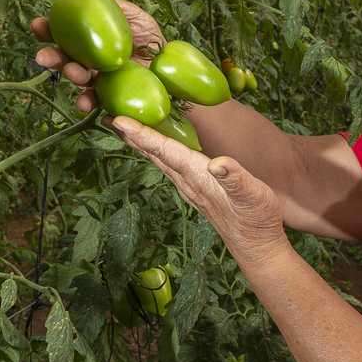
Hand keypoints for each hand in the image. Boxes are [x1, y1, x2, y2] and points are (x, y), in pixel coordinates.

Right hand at [31, 0, 164, 111]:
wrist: (169, 64)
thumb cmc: (149, 37)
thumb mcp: (135, 15)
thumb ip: (114, 7)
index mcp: (88, 37)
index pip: (63, 32)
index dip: (47, 29)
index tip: (38, 26)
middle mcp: (88, 58)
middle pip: (64, 58)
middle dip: (51, 57)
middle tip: (43, 57)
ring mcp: (97, 78)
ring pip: (78, 78)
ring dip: (71, 76)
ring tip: (75, 73)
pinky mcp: (108, 97)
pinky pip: (94, 101)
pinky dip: (87, 102)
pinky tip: (85, 102)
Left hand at [111, 116, 288, 267]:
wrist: (256, 246)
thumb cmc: (256, 219)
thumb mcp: (253, 196)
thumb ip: (235, 179)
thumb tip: (218, 165)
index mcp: (197, 177)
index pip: (164, 151)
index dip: (142, 135)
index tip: (118, 121)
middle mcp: (187, 181)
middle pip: (153, 154)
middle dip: (130, 135)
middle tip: (105, 115)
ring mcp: (189, 186)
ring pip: (158, 159)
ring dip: (139, 142)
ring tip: (121, 126)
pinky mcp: (194, 189)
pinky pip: (168, 164)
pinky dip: (155, 150)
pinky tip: (153, 144)